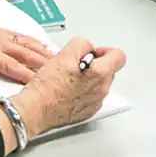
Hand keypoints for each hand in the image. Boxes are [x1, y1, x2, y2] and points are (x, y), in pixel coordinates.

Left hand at [0, 5, 53, 90]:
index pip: (12, 67)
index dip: (27, 75)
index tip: (41, 83)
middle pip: (26, 55)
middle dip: (43, 64)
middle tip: (59, 72)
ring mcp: (2, 36)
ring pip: (27, 45)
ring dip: (43, 52)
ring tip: (58, 59)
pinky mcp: (1, 31)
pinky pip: (22, 37)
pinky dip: (35, 41)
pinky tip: (43, 45)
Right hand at [11, 37, 126, 137]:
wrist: (36, 109)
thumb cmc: (48, 85)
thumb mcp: (64, 52)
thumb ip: (82, 44)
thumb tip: (88, 48)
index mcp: (99, 73)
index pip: (119, 56)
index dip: (106, 51)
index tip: (94, 52)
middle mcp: (102, 90)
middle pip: (109, 70)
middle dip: (96, 64)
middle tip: (77, 64)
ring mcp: (95, 102)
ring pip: (99, 84)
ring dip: (89, 78)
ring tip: (69, 78)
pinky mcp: (87, 112)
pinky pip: (91, 96)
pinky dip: (83, 91)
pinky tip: (68, 90)